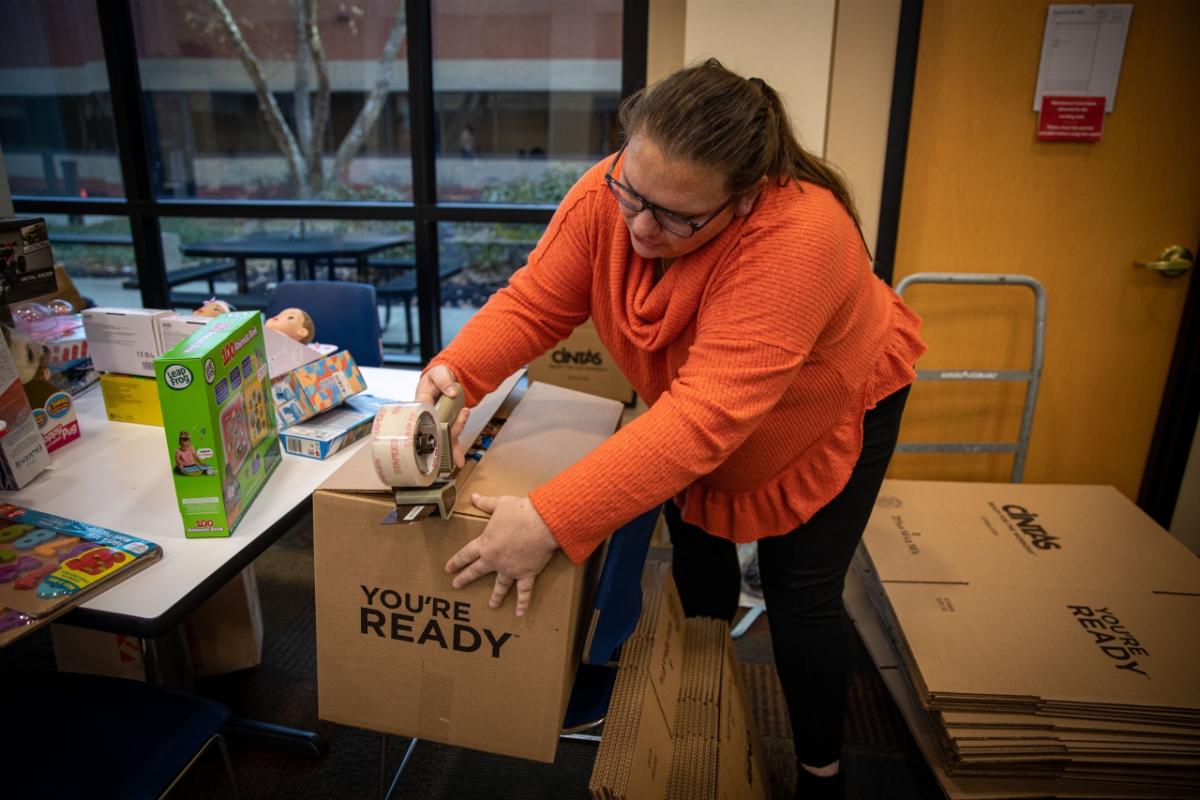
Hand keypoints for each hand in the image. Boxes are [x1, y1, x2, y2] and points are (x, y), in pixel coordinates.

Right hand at [415, 364, 469, 467]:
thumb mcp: (439, 373)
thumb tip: (452, 393)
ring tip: (457, 459)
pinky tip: (459, 460)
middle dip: (443, 440)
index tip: (435, 434)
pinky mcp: (448, 425)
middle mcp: (429, 417)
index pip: (422, 417)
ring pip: (443, 438)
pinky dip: (455, 448)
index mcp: (422, 404)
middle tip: (452, 439)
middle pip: (434, 431)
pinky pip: (451, 438)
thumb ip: (444, 381)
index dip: (428, 427)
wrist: (446, 377)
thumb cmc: (437, 375)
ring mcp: (438, 422)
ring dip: (449, 449)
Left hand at [444, 494, 559, 615]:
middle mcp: (495, 560)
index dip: (456, 562)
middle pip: (477, 571)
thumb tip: (474, 496)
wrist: (542, 522)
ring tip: (491, 604)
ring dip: (495, 596)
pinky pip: (524, 591)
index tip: (448, 569)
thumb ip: (485, 503)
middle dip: (466, 578)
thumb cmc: (520, 512)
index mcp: (485, 544)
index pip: (466, 555)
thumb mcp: (500, 504)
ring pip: (500, 585)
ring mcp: (510, 569)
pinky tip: (520, 613)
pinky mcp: (526, 573)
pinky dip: (523, 602)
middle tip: (457, 586)